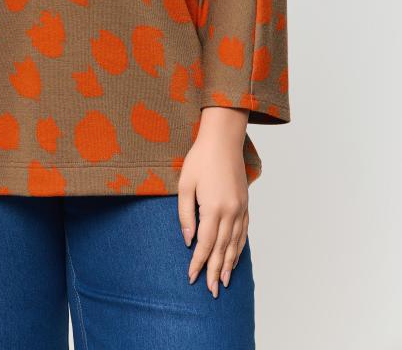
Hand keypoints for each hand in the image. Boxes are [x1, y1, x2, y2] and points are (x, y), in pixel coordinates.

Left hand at [177, 107, 249, 296]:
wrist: (223, 139)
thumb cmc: (200, 159)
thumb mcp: (185, 184)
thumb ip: (185, 214)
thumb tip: (188, 240)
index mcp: (214, 208)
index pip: (206, 244)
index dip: (198, 263)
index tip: (191, 278)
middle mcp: (231, 212)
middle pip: (222, 249)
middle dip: (215, 271)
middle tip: (211, 291)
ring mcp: (241, 209)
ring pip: (236, 243)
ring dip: (229, 264)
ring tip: (224, 282)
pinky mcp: (245, 204)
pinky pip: (243, 232)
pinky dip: (239, 248)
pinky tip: (234, 257)